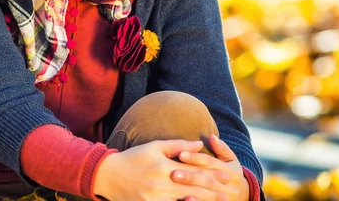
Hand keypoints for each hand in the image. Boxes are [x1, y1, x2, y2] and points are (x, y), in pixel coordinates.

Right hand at [93, 138, 229, 200]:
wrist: (110, 176)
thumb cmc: (133, 158)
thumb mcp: (154, 146)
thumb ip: (177, 145)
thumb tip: (198, 143)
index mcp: (164, 166)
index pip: (193, 170)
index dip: (211, 173)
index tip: (225, 175)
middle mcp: (162, 184)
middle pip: (193, 187)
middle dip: (213, 190)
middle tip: (229, 192)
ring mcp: (157, 198)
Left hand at [172, 134, 249, 200]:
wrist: (245, 197)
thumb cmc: (233, 174)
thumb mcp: (231, 160)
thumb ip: (222, 148)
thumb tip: (212, 136)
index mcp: (228, 170)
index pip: (209, 163)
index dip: (195, 158)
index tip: (181, 154)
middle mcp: (226, 185)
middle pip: (205, 179)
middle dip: (189, 176)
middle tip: (173, 173)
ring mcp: (223, 198)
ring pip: (205, 194)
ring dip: (190, 190)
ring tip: (177, 186)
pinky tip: (186, 200)